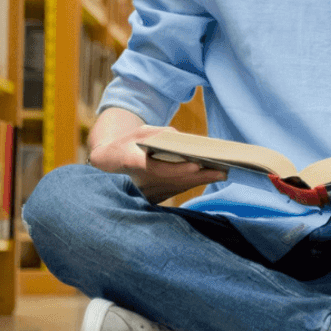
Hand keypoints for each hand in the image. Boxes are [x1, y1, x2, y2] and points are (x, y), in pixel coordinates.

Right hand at [89, 125, 226, 203]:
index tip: (196, 166)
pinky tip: (207, 178)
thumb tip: (181, 139)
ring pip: (177, 188)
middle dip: (199, 177)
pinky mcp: (153, 198)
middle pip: (174, 181)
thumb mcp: (139, 132)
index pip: (158, 169)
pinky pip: (175, 190)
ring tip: (221, 174)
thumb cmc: (126, 143)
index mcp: (132, 163)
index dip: (178, 169)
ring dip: (199, 182)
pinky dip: (191, 184)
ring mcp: (146, 192)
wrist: (108, 165)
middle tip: (221, 172)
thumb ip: (158, 133)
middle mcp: (140, 181)